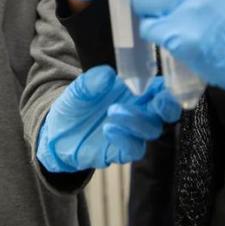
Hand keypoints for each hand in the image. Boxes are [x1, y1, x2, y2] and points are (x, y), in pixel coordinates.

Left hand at [37, 66, 181, 172]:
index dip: (167, 86)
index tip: (163, 85)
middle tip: (158, 101)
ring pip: (152, 129)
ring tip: (113, 112)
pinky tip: (109, 129)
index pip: (160, 88)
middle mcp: (139, 111)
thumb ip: (92, 81)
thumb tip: (108, 74)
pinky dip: (126, 139)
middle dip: (168, 106)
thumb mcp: (78, 90)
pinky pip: (135, 148)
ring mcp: (132, 132)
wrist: (57, 133)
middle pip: (166, 111)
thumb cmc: (75, 106)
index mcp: (134, 92)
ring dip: (137, 120)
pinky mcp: (122, 151)